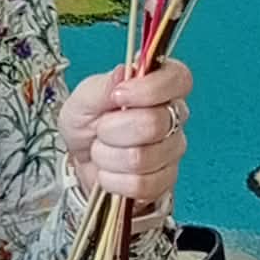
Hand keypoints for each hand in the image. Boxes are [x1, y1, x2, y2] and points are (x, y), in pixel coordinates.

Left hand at [58, 58, 190, 203]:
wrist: (81, 160)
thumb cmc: (87, 123)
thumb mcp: (84, 99)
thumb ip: (103, 86)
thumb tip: (123, 74)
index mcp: (161, 86)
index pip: (179, 80)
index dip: (149, 90)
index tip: (119, 96)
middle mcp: (174, 117)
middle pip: (154, 124)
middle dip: (112, 130)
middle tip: (101, 130)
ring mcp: (172, 151)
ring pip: (142, 158)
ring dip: (108, 157)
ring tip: (103, 150)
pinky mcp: (165, 181)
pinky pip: (141, 185)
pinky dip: (113, 181)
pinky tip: (110, 172)